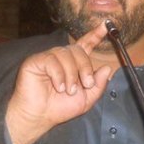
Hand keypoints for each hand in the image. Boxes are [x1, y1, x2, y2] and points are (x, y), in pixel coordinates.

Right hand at [6, 22, 112, 143]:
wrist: (40, 117)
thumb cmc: (60, 108)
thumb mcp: (86, 99)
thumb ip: (98, 85)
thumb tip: (108, 68)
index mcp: (73, 64)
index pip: (85, 45)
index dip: (95, 35)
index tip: (106, 25)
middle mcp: (61, 58)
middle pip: (78, 50)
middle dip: (85, 67)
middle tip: (85, 85)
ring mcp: (48, 58)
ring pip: (66, 54)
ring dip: (71, 74)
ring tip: (68, 90)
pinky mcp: (35, 61)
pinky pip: (52, 60)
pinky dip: (59, 75)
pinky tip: (58, 87)